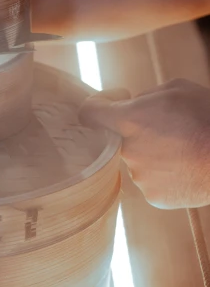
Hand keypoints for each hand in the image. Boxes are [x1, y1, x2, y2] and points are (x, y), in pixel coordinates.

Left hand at [78, 79, 209, 208]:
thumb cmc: (206, 116)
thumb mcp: (177, 89)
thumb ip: (144, 97)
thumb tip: (131, 106)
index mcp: (129, 121)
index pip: (89, 114)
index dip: (97, 106)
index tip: (112, 102)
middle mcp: (128, 152)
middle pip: (120, 140)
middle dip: (139, 131)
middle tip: (170, 127)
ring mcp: (139, 178)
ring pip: (139, 162)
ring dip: (154, 154)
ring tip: (183, 149)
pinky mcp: (153, 197)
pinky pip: (153, 181)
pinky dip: (165, 174)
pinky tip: (185, 166)